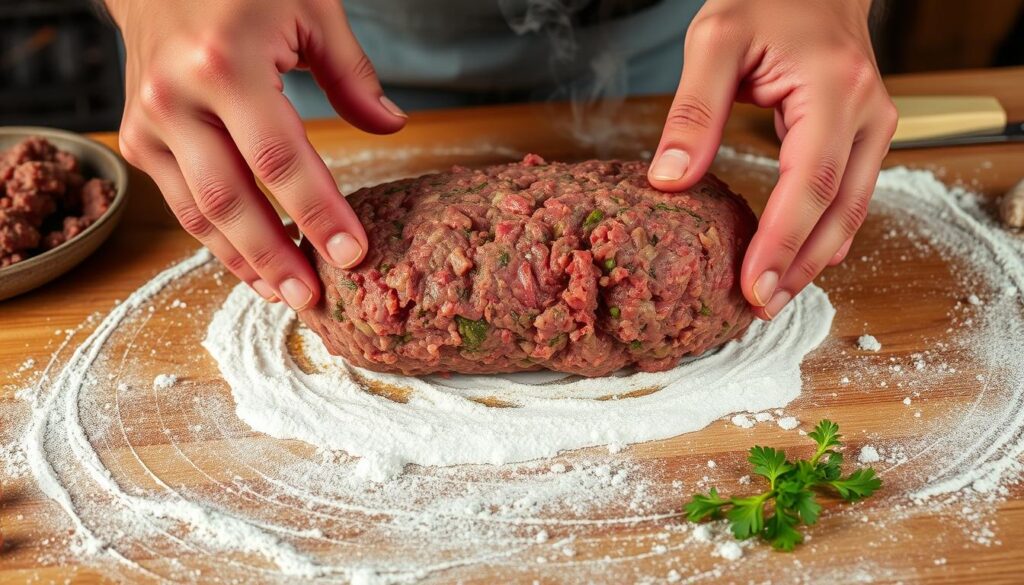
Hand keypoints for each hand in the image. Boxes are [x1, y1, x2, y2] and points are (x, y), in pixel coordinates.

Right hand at [107, 0, 405, 308]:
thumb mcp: (310, 8)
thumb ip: (352, 74)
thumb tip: (391, 127)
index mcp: (226, 64)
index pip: (281, 159)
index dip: (319, 213)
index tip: (354, 253)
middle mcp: (177, 98)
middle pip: (231, 200)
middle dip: (276, 257)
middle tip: (312, 298)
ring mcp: (149, 122)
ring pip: (198, 212)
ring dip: (244, 260)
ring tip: (284, 294)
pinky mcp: (138, 138)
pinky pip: (180, 202)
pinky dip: (216, 239)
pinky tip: (251, 263)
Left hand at [647, 0, 896, 319]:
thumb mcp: (714, 39)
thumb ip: (693, 111)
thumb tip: (669, 182)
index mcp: (834, 90)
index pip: (811, 183)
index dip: (782, 242)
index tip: (753, 287)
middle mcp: (867, 113)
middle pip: (841, 210)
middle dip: (801, 266)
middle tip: (759, 309)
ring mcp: (873, 126)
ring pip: (852, 211)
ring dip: (814, 258)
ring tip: (772, 296)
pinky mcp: (863, 135)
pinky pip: (848, 195)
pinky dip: (821, 233)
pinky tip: (791, 258)